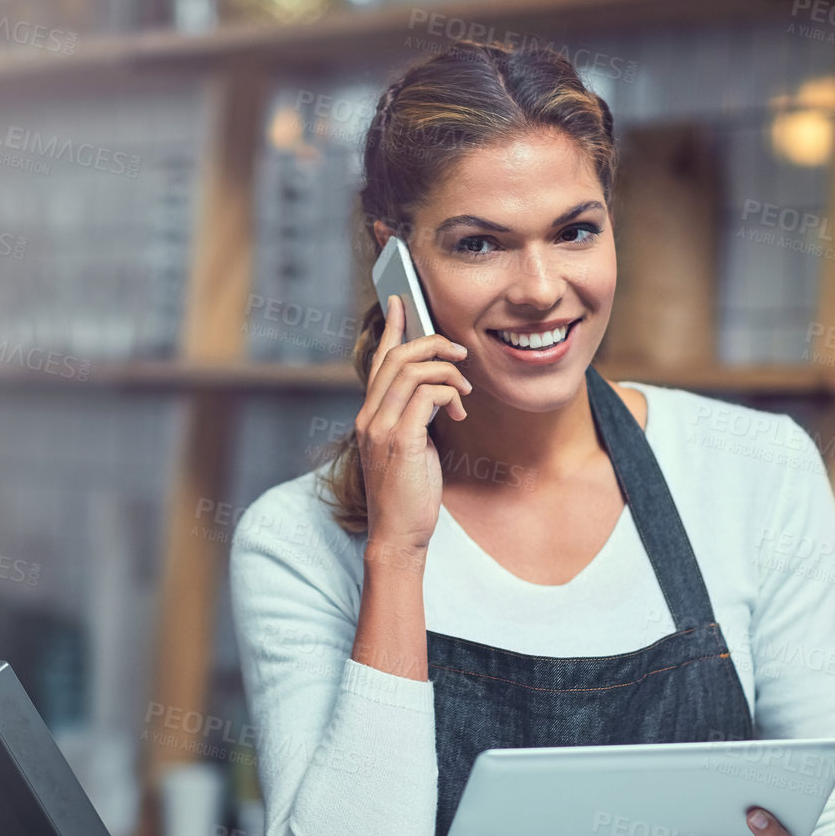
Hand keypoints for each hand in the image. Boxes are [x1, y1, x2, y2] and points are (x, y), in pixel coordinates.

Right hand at [358, 293, 470, 554]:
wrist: (399, 534)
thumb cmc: (408, 495)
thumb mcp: (411, 447)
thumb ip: (415, 418)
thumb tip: (437, 393)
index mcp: (370, 416)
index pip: (378, 361)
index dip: (391, 328)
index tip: (401, 301)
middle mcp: (369, 417)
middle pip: (397, 357)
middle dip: (432, 344)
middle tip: (460, 353)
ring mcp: (381, 428)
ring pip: (411, 369)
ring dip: (446, 370)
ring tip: (465, 389)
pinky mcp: (400, 439)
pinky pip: (426, 394)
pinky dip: (449, 392)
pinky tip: (460, 407)